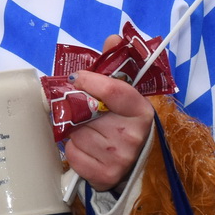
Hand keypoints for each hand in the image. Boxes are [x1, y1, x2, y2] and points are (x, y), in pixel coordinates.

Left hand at [64, 36, 153, 191]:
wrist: (136, 167)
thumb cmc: (126, 125)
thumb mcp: (127, 96)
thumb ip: (116, 66)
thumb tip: (113, 38)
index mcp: (142, 111)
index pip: (112, 89)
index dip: (89, 79)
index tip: (77, 78)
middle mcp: (132, 135)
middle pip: (87, 112)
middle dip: (79, 109)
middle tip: (81, 110)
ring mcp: (119, 158)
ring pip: (77, 133)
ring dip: (75, 130)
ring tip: (89, 131)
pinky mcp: (104, 175)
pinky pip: (73, 153)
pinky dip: (74, 149)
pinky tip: (88, 148)